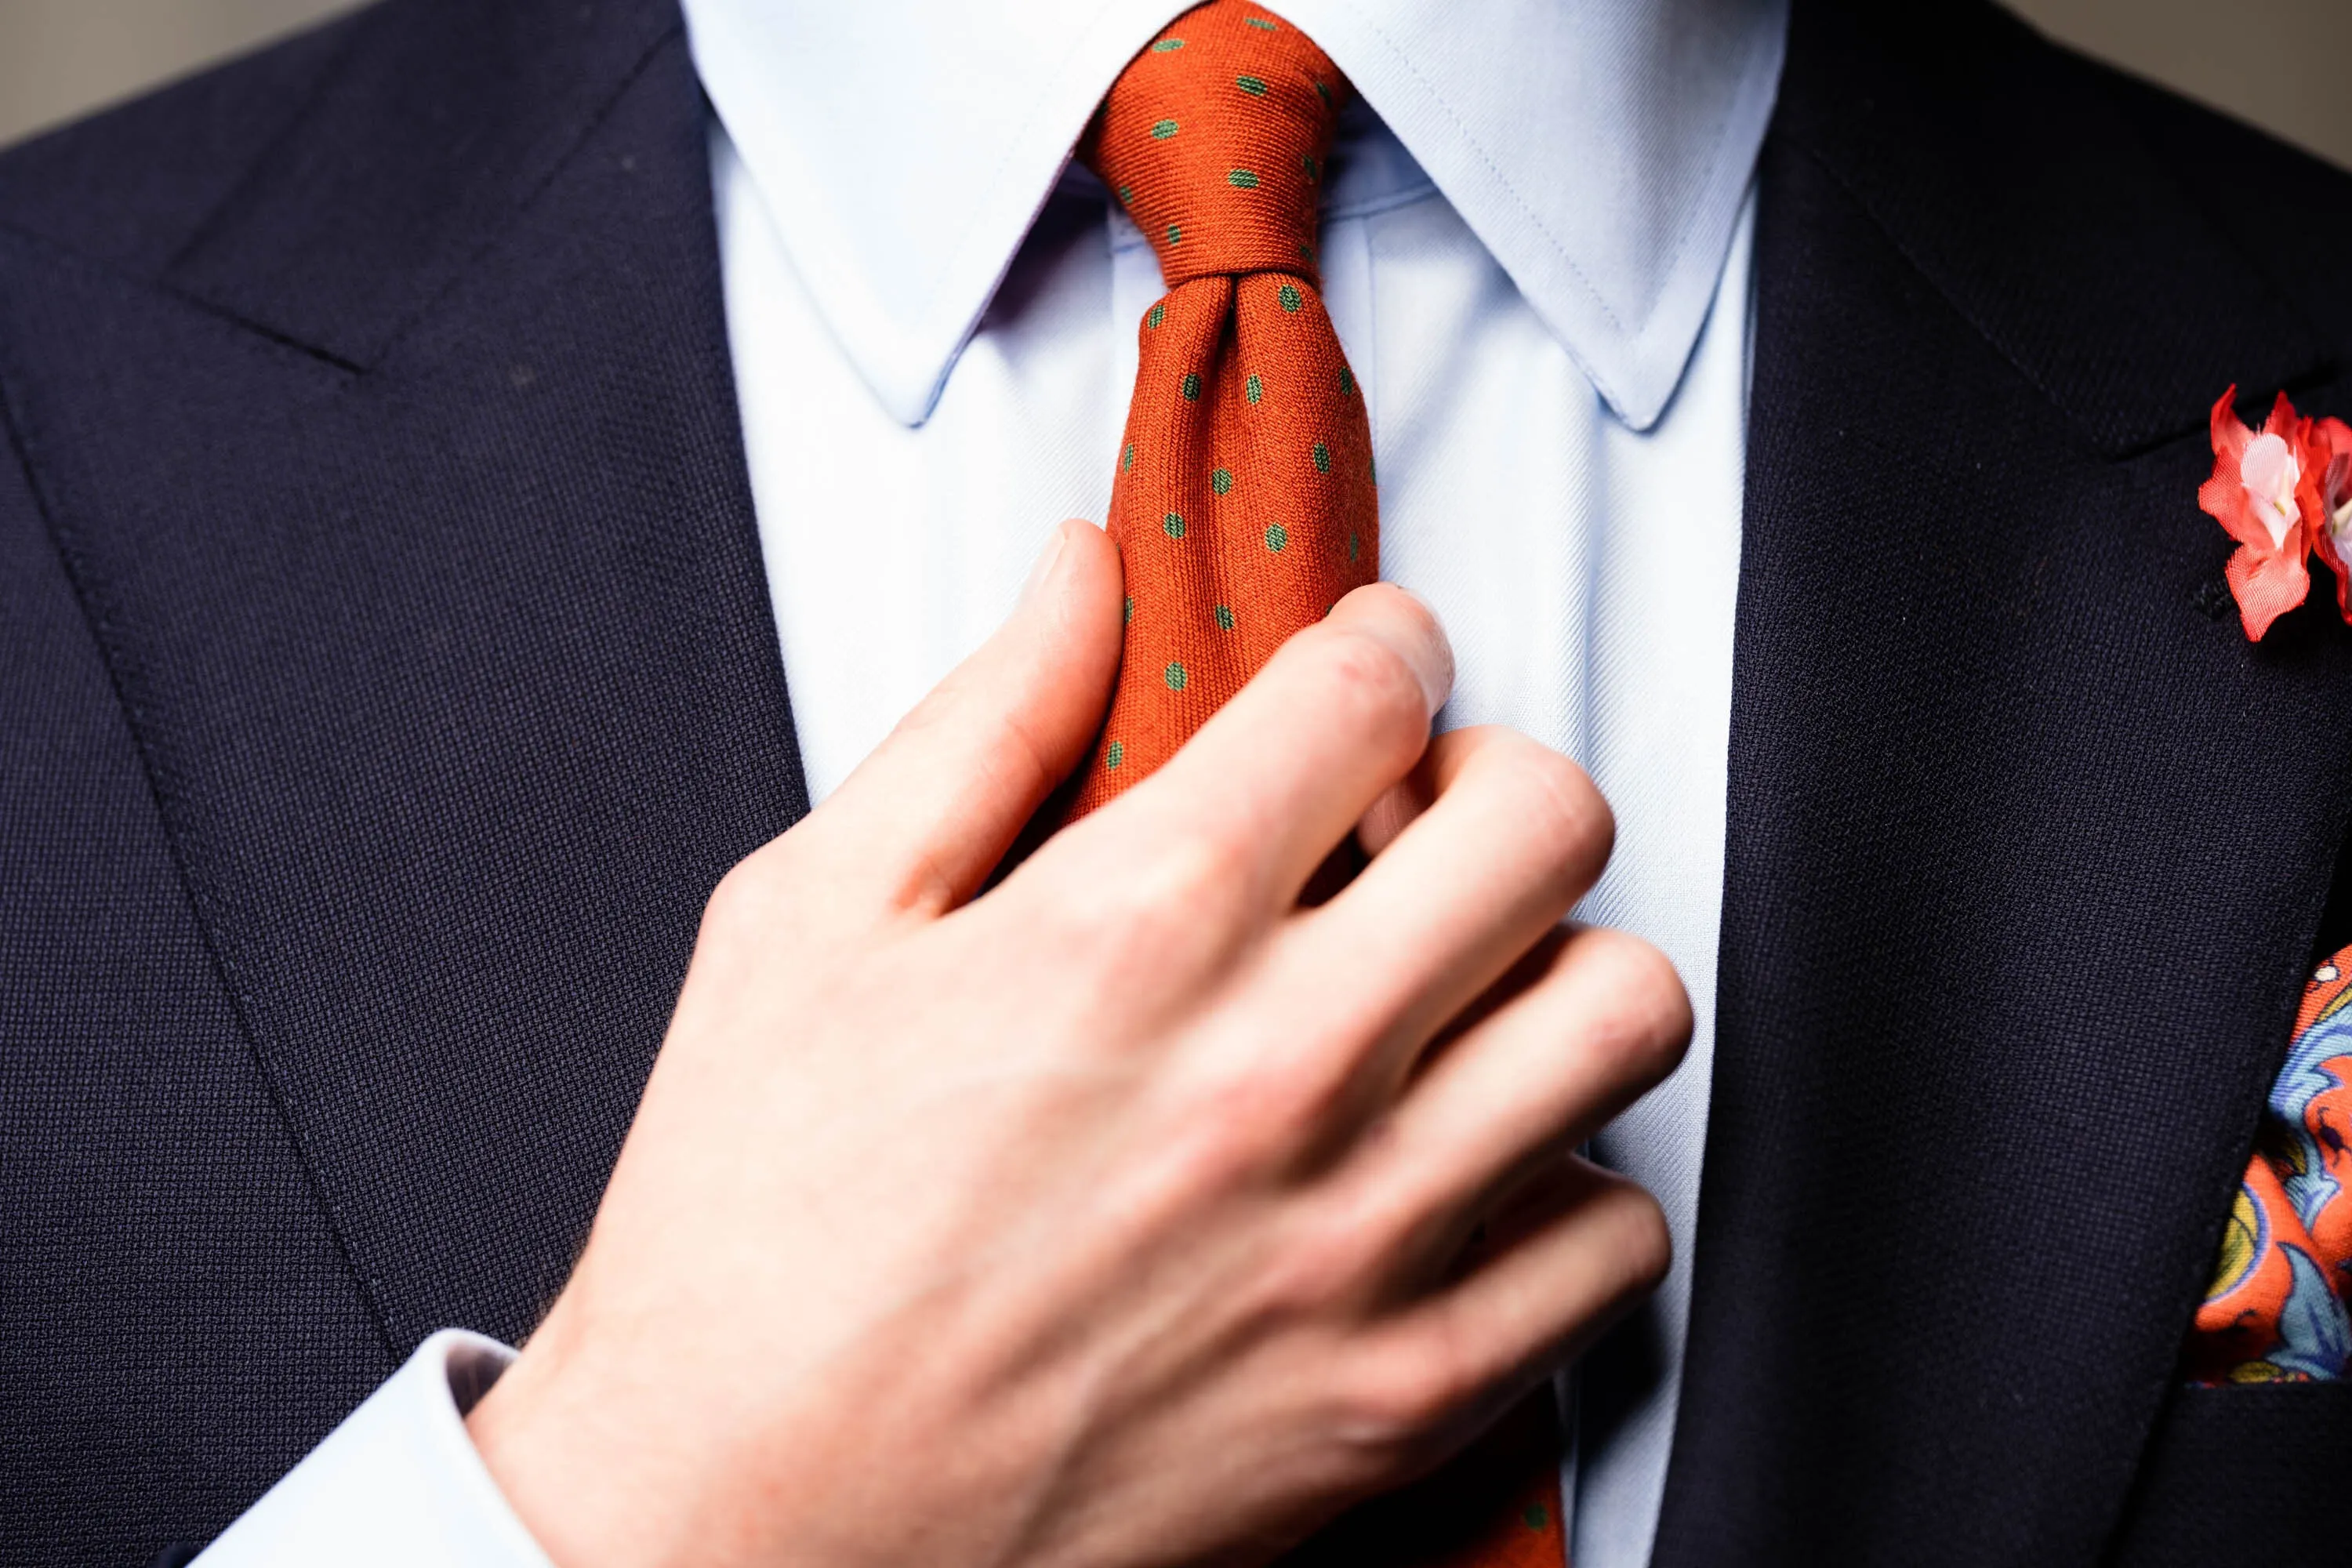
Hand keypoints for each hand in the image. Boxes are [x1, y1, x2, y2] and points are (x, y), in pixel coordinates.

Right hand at [465, 518, 1690, 1567]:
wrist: (743, 1531)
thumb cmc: (751, 1242)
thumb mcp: (807, 923)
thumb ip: (977, 722)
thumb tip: (1081, 577)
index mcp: (1136, 926)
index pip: (1371, 691)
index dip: (1380, 642)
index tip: (1363, 669)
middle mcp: (1279, 1070)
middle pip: (1548, 821)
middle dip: (1495, 776)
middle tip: (1426, 814)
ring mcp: (1359, 1241)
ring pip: (1623, 1014)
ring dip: (1560, 963)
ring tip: (1467, 983)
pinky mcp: (1399, 1395)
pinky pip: (1613, 1238)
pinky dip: (1568, 1181)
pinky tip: (1464, 1166)